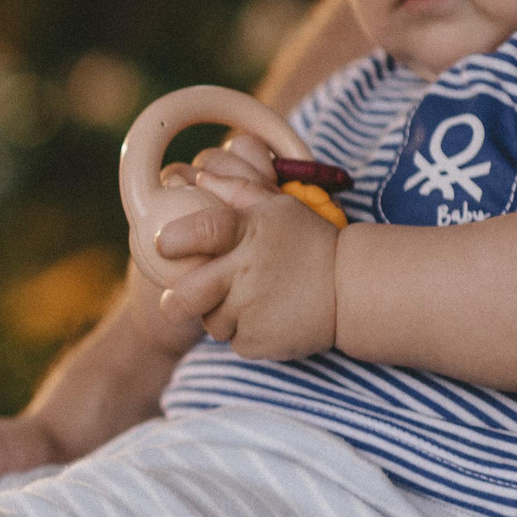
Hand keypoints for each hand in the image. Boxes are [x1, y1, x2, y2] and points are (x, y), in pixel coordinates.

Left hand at [157, 177, 338, 358]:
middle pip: (185, 297)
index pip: (200, 232)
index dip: (175, 239)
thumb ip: (236, 191)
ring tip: (251, 300)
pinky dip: (244, 332)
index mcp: (247, 234)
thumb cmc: (310, 242)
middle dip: (175, 302)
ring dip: (220, 314)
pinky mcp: (258, 342)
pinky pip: (233, 341)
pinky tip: (267, 317)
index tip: (165, 243)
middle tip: (178, 300)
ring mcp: (251, 311)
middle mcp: (245, 273)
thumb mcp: (279, 207)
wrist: (352, 289)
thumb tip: (198, 175)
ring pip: (210, 320)